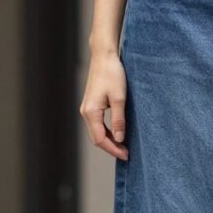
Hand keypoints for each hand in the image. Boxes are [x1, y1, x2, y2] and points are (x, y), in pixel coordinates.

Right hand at [79, 46, 128, 160]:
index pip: (100, 139)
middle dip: (111, 148)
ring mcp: (87, 108)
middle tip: (127, 154)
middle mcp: (85, 112)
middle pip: (96, 138)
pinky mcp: (91, 105)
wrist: (104, 56)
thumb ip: (119, 120)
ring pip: (96, 132)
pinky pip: (97, 124)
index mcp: (91, 112)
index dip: (113, 149)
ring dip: (109, 140)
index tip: (126, 155)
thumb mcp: (120, 98)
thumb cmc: (112, 74)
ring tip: (124, 146)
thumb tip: (120, 138)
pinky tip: (118, 134)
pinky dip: (107, 132)